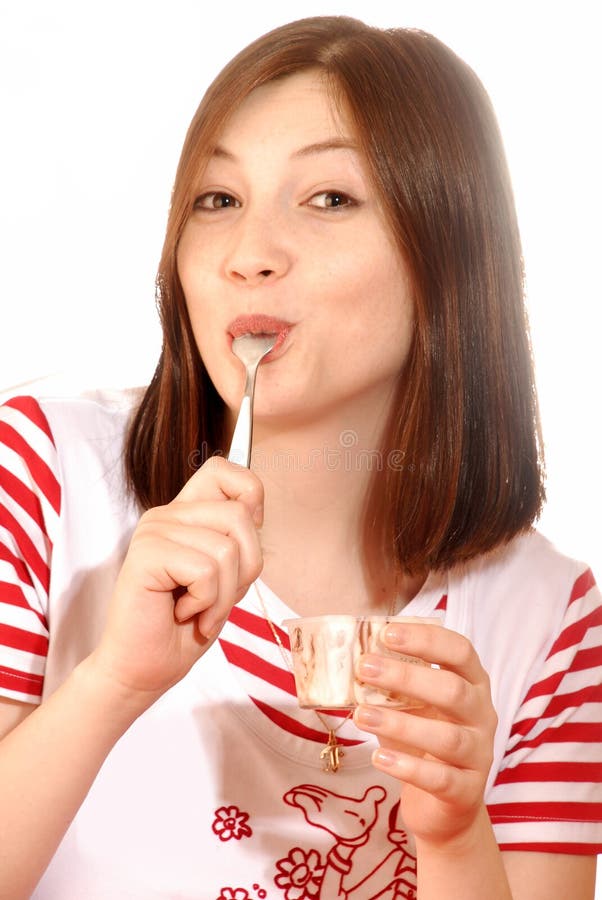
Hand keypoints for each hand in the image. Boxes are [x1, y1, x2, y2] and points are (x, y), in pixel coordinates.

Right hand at [89, 457, 263, 700]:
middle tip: (217, 597)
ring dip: (223, 595)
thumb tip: (254, 511)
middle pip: (240, 515)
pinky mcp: (146, 553)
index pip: (222, 469)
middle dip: (246, 569)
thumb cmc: (185, 626)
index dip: (248, 494)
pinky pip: (206, 570)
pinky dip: (206, 602)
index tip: (245, 540)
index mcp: (186, 513)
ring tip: (198, 609)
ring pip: (227, 549)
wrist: (146, 668)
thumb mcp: (227, 576)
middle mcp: (168, 514)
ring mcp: (155, 530)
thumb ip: (236, 538)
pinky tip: (182, 612)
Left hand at [353, 622, 497, 847]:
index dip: (426, 639)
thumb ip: (393, 684)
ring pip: (447, 737)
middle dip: (406, 677)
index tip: (386, 633)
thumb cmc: (422, 739)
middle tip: (364, 669)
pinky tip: (380, 758)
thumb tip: (354, 660)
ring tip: (361, 716)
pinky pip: (440, 779)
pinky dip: (408, 767)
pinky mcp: (467, 791)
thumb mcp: (410, 705)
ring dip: (400, 724)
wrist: (444, 804)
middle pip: (453, 690)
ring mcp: (479, 754)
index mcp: (472, 683)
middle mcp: (482, 715)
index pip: (459, 651)